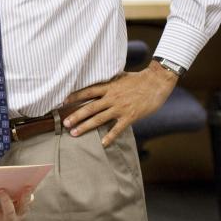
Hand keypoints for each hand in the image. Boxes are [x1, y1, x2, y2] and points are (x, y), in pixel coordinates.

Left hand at [0, 187, 33, 220]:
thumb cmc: (7, 217)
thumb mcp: (15, 212)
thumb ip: (19, 200)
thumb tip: (26, 186)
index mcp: (19, 216)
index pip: (25, 207)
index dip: (27, 198)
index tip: (27, 187)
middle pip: (9, 211)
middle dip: (5, 200)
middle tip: (0, 189)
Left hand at [62, 61, 177, 146]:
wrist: (157, 82)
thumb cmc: (139, 78)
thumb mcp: (121, 76)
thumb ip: (109, 81)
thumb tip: (100, 79)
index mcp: (109, 87)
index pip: (87, 92)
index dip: (74, 97)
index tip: (63, 102)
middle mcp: (111, 97)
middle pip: (89, 108)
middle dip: (76, 116)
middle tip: (65, 123)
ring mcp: (120, 108)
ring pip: (99, 119)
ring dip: (85, 127)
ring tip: (74, 133)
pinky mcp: (130, 116)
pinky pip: (118, 128)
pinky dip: (110, 136)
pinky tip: (103, 143)